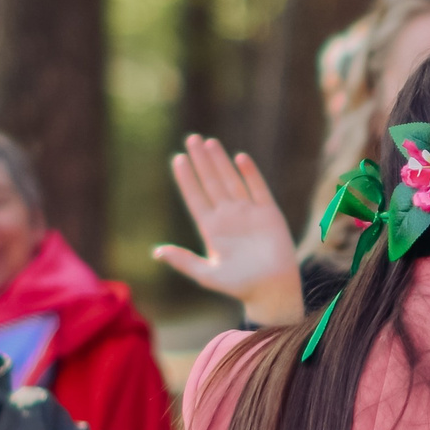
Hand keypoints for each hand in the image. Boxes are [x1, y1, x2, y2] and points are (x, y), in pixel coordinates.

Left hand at [154, 135, 303, 327]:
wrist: (272, 290)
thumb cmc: (240, 286)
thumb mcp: (207, 275)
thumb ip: (184, 261)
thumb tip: (157, 252)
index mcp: (211, 229)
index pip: (195, 197)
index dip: (186, 178)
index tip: (177, 159)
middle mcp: (228, 216)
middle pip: (211, 183)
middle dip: (201, 161)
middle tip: (192, 139)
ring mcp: (248, 213)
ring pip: (231, 180)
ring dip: (220, 162)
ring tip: (209, 142)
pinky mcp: (269, 213)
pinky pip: (258, 188)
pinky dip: (250, 173)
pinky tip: (240, 158)